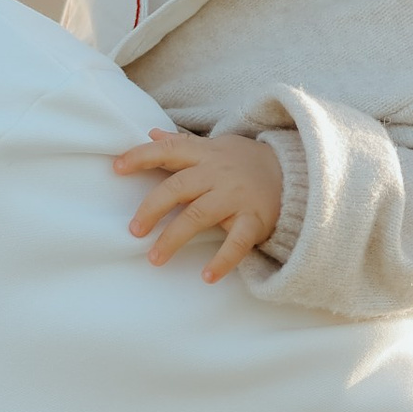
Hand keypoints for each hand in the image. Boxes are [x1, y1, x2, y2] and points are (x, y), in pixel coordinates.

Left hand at [113, 127, 286, 279]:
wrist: (295, 174)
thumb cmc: (245, 162)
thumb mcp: (215, 147)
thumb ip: (182, 144)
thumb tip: (150, 134)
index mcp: (205, 155)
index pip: (168, 150)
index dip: (141, 156)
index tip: (116, 168)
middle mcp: (217, 174)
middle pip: (178, 188)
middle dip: (152, 208)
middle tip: (134, 231)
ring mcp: (236, 197)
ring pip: (199, 216)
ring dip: (174, 238)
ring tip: (155, 258)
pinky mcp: (254, 219)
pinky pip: (237, 242)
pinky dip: (222, 260)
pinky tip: (207, 277)